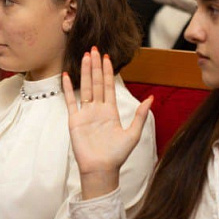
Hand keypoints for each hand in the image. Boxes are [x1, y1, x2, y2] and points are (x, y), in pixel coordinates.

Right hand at [63, 47, 152, 198]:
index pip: (109, 86)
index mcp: (111, 111)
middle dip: (96, 66)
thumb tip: (151, 98)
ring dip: (85, 72)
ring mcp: (85, 114)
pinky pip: (70, 101)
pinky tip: (67, 75)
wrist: (101, 169)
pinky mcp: (74, 120)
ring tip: (84, 56)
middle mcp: (98, 110)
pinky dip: (68, 88)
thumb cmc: (117, 155)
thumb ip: (140, 115)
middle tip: (94, 49)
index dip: (108, 72)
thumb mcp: (133, 134)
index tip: (107, 57)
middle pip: (96, 83)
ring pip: (85, 88)